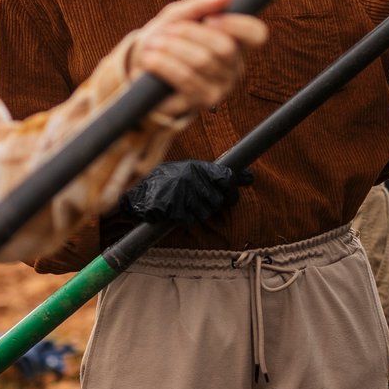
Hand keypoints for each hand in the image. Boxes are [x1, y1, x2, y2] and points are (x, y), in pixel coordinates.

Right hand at [112, 159, 251, 226]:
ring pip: (206, 213)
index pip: (227, 178)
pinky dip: (185, 219)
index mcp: (198, 167)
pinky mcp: (172, 208)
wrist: (138, 188)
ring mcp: (182, 193)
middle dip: (213, 205)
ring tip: (185, 204)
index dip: (231, 190)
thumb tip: (250, 178)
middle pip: (219, 201)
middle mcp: (192, 178)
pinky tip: (176, 212)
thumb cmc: (171, 179)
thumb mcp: (194, 170)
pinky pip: (189, 221)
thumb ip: (220, 175)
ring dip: (198, 213)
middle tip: (200, 201)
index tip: (229, 195)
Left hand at [130, 0, 267, 115]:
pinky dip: (165, 65)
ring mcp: (223, 87)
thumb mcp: (179, 16)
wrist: (143, 69)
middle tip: (169, 30)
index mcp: (236, 43)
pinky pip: (187, 80)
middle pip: (225, 47)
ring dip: (172, 48)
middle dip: (191, 34)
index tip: (209, 18)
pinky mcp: (203, 102)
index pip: (257, 34)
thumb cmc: (167, 38)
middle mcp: (235, 67)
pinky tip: (151, 59)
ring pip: (203, 62)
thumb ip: (201, 4)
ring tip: (154, 43)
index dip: (237, 24)